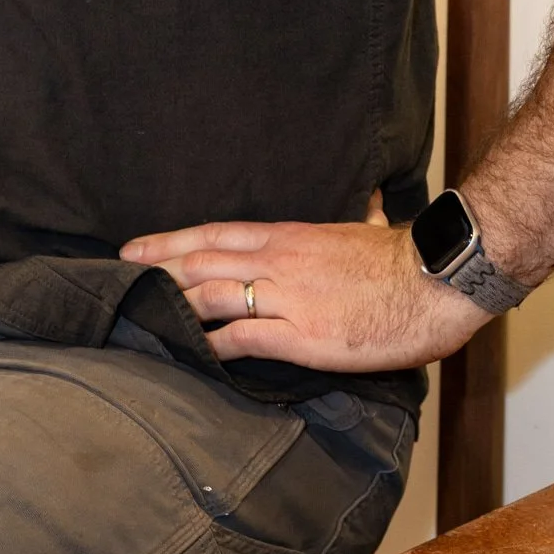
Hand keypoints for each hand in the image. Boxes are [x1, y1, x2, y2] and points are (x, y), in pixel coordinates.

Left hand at [120, 192, 488, 372]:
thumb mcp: (373, 228)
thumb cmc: (407, 259)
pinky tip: (192, 352)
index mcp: (289, 237)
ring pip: (212, 298)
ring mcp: (287, 299)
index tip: (134, 249)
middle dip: (157, 272)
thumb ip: (363, 217)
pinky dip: (212, 345)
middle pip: (201, 263)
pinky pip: (243, 339)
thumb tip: (372, 201)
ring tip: (142, 317)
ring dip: (175, 308)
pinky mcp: (301, 337)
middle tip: (119, 279)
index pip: (215, 234)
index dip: (170, 242)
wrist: (434, 281)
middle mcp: (278, 262)